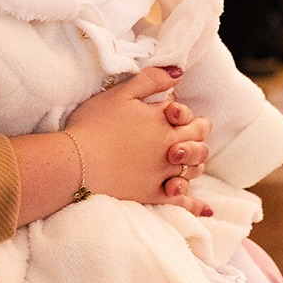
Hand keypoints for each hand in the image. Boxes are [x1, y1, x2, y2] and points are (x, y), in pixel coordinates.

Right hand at [65, 67, 210, 204]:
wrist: (76, 163)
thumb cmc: (93, 125)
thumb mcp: (120, 93)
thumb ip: (151, 80)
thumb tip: (178, 73)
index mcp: (163, 123)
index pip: (189, 117)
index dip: (188, 114)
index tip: (179, 113)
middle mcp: (169, 148)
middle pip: (198, 142)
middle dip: (200, 135)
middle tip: (199, 130)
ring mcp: (162, 174)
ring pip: (193, 169)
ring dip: (198, 162)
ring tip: (194, 160)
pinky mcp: (153, 195)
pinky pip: (181, 201)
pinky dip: (195, 204)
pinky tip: (206, 209)